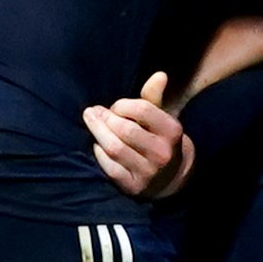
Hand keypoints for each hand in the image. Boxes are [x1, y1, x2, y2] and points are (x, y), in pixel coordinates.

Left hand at [85, 72, 193, 198]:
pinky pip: (110, 168)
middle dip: (104, 118)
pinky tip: (97, 145)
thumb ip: (154, 96)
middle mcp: (163, 153)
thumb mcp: (162, 117)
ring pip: (115, 148)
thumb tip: (160, 74)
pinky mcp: (134, 187)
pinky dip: (99, 154)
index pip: (144, 110)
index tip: (115, 106)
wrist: (172, 176)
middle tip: (92, 112)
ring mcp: (149, 172)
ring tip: (90, 122)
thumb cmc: (159, 138)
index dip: (123, 105)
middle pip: (125, 130)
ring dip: (98, 133)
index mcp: (172, 131)